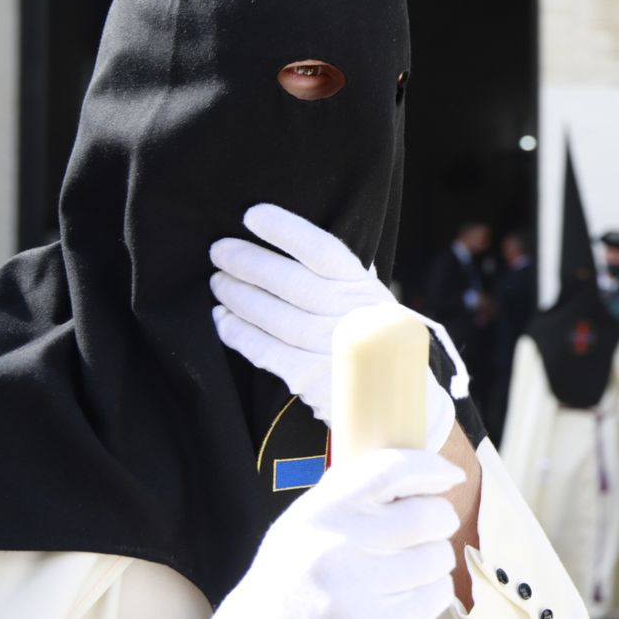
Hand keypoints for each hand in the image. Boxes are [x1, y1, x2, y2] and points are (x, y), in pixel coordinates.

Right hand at [206, 449, 462, 618]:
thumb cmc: (288, 582)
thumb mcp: (303, 523)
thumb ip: (351, 496)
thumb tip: (417, 472)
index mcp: (320, 511)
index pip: (391, 470)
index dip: (431, 467)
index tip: (450, 476)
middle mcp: (337, 545)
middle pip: (429, 516)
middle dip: (441, 520)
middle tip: (429, 532)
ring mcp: (356, 590)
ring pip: (438, 558)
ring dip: (436, 561)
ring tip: (409, 571)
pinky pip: (434, 597)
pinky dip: (432, 594)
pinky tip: (408, 598)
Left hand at [210, 204, 454, 451]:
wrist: (400, 403)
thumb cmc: (381, 343)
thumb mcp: (376, 303)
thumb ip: (348, 277)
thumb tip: (308, 242)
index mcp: (366, 290)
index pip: (323, 251)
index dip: (285, 230)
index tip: (253, 215)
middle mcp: (350, 316)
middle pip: (289, 282)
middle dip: (247, 262)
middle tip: (219, 251)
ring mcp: (330, 348)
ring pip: (271, 315)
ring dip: (236, 296)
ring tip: (217, 283)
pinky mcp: (310, 378)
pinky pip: (262, 350)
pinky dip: (237, 333)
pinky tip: (222, 320)